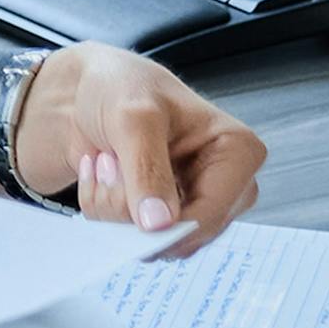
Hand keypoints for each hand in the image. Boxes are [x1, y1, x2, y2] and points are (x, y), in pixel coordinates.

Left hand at [12, 41, 263, 255]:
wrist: (91, 91)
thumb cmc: (122, 88)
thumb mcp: (133, 118)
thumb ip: (147, 170)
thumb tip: (160, 225)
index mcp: (238, 152)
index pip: (212, 213)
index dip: (165, 223)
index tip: (124, 201)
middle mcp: (226, 185)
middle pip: (182, 234)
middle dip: (130, 205)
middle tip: (109, 162)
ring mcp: (196, 203)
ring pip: (153, 239)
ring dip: (112, 204)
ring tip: (106, 160)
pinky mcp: (167, 215)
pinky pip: (130, 235)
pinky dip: (103, 207)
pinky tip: (102, 173)